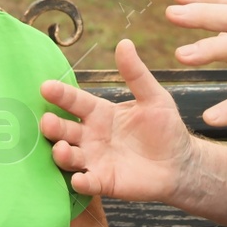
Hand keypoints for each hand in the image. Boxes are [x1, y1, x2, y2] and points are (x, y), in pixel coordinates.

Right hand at [40, 39, 197, 203]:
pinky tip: (79, 179)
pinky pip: (88, 183)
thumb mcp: (153, 97)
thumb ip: (136, 74)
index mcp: (99, 113)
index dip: (61, 95)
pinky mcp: (104, 182)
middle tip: (46, 121)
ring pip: (70, 157)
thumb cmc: (165, 127)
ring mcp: (95, 160)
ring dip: (62, 154)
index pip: (75, 102)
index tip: (46, 86)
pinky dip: (81, 182)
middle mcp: (90, 136)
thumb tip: (124, 43)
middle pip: (65, 130)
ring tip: (61, 149)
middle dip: (53, 126)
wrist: (180, 163)